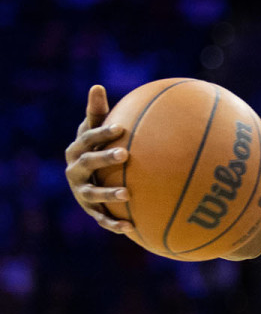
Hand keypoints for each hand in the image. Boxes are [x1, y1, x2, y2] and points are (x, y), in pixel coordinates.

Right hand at [64, 85, 132, 233]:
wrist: (88, 179)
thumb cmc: (97, 148)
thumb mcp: (95, 131)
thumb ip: (97, 113)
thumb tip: (97, 85)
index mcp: (77, 149)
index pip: (88, 138)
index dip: (102, 133)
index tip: (121, 128)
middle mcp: (75, 171)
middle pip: (88, 163)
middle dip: (105, 158)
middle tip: (126, 154)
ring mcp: (81, 192)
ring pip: (93, 193)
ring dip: (109, 193)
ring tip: (128, 194)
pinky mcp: (90, 210)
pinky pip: (102, 218)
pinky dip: (114, 224)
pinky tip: (131, 228)